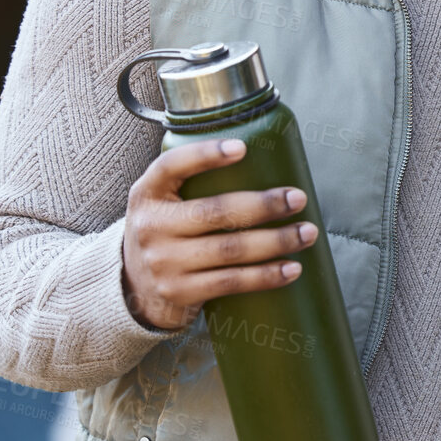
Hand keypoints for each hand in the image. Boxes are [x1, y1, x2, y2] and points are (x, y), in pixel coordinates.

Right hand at [120, 138, 315, 331]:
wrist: (133, 287)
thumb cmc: (168, 231)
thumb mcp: (165, 201)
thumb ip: (196, 180)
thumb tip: (269, 157)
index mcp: (148, 193)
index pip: (171, 166)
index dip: (205, 155)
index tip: (242, 148)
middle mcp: (151, 226)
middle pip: (214, 212)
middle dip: (263, 205)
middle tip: (298, 198)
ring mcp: (164, 262)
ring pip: (229, 250)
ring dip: (276, 241)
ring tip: (307, 233)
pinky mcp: (180, 292)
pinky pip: (231, 282)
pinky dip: (266, 276)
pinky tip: (292, 269)